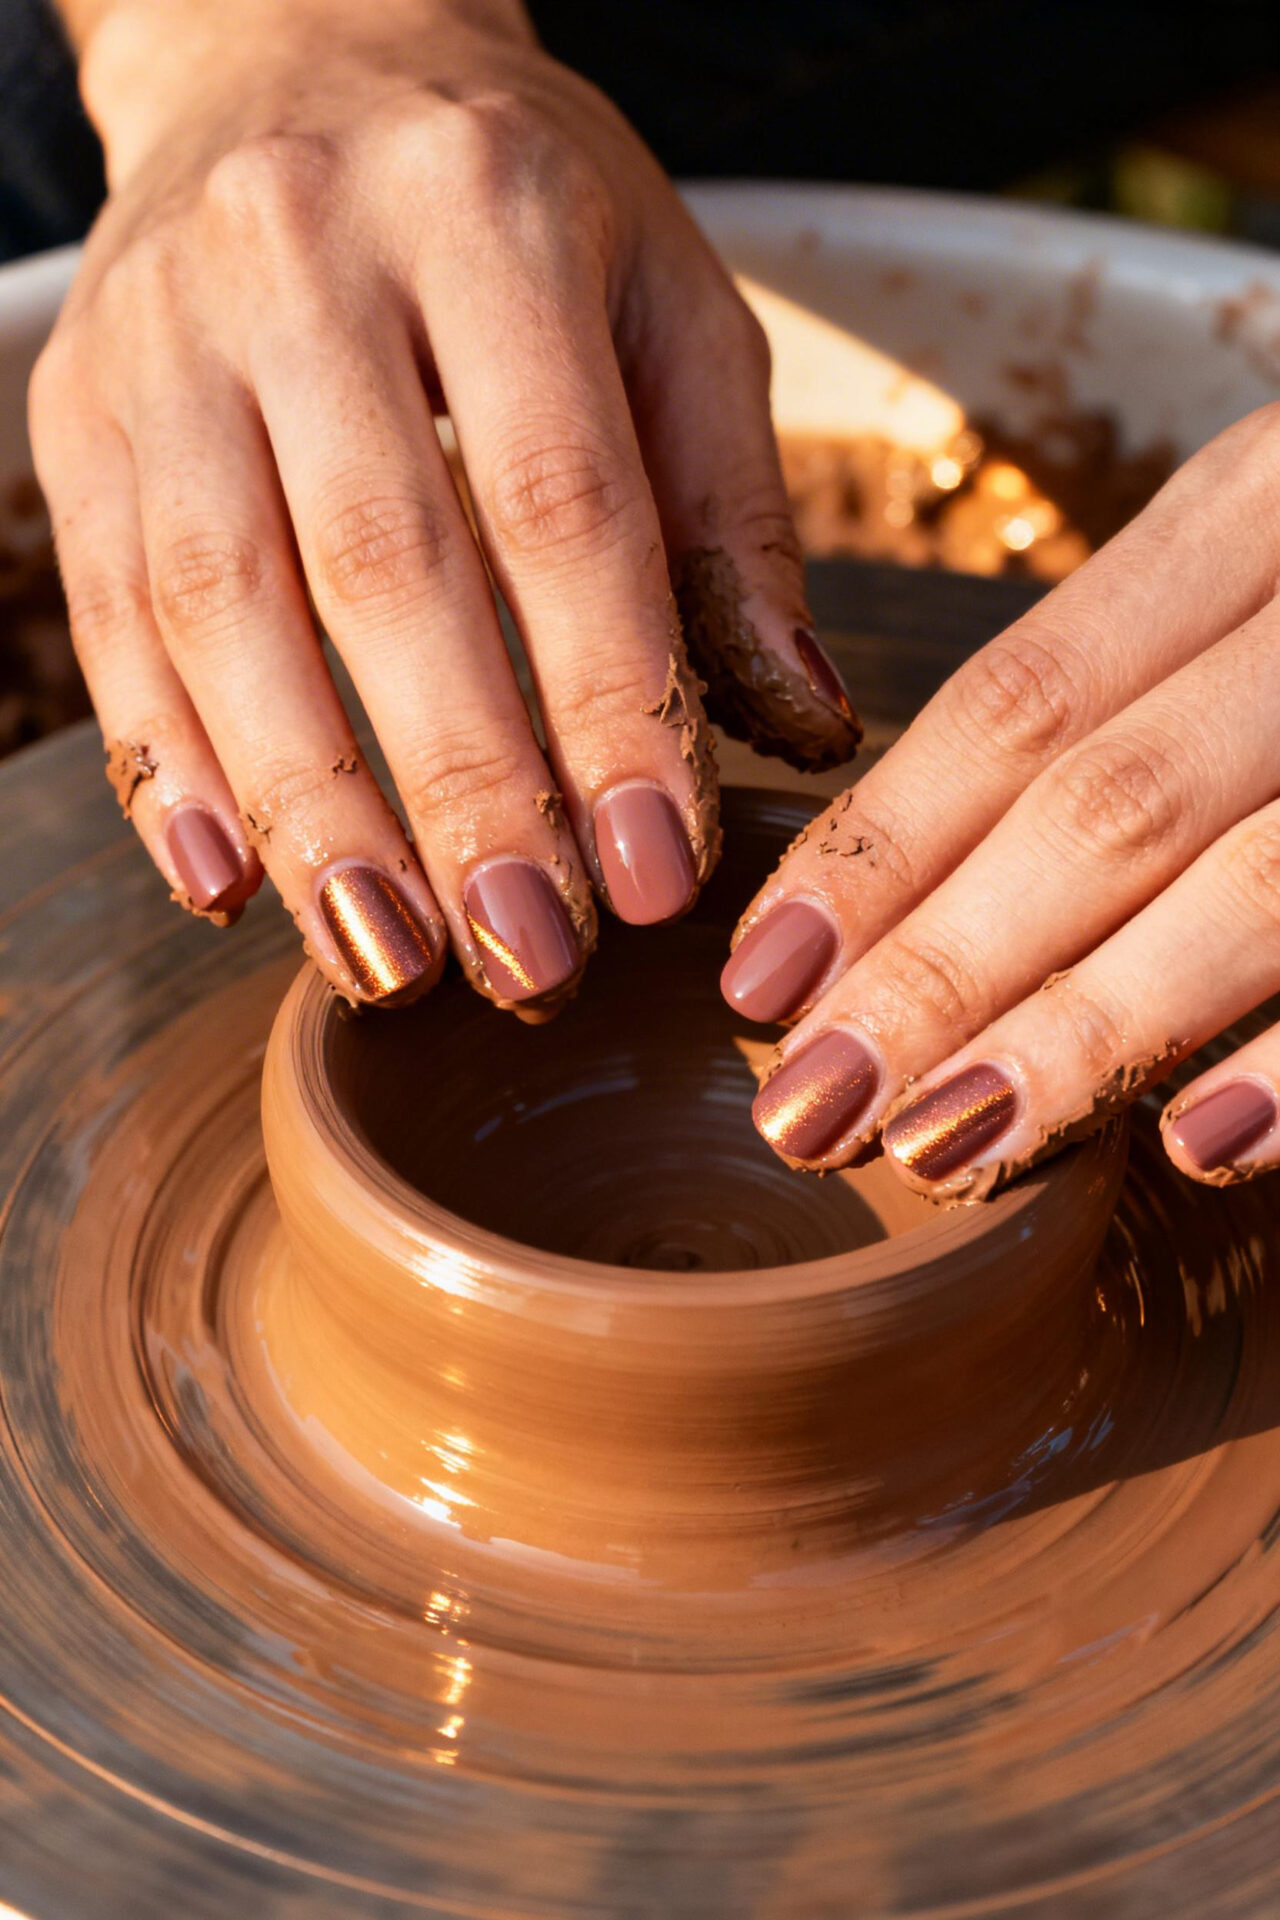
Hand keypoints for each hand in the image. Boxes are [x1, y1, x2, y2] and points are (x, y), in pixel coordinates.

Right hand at [32, 0, 856, 1013]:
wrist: (293, 58)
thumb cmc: (522, 209)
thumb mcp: (669, 309)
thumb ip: (730, 518)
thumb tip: (804, 728)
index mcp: (490, 217)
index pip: (559, 501)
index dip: (606, 702)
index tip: (656, 873)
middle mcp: (303, 258)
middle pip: (382, 567)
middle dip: (459, 789)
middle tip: (529, 959)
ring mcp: (165, 336)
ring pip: (221, 606)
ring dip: (308, 810)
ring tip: (390, 959)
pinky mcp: (78, 411)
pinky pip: (109, 610)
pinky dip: (169, 765)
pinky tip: (230, 887)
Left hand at [726, 403, 1279, 1193]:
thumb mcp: (1266, 563)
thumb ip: (1142, 682)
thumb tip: (923, 884)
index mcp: (1260, 506)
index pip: (1019, 703)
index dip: (877, 850)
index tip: (756, 979)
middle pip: (1104, 803)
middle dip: (939, 967)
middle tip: (804, 1106)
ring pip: (1250, 880)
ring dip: (1087, 1030)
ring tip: (942, 1142)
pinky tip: (1202, 1146)